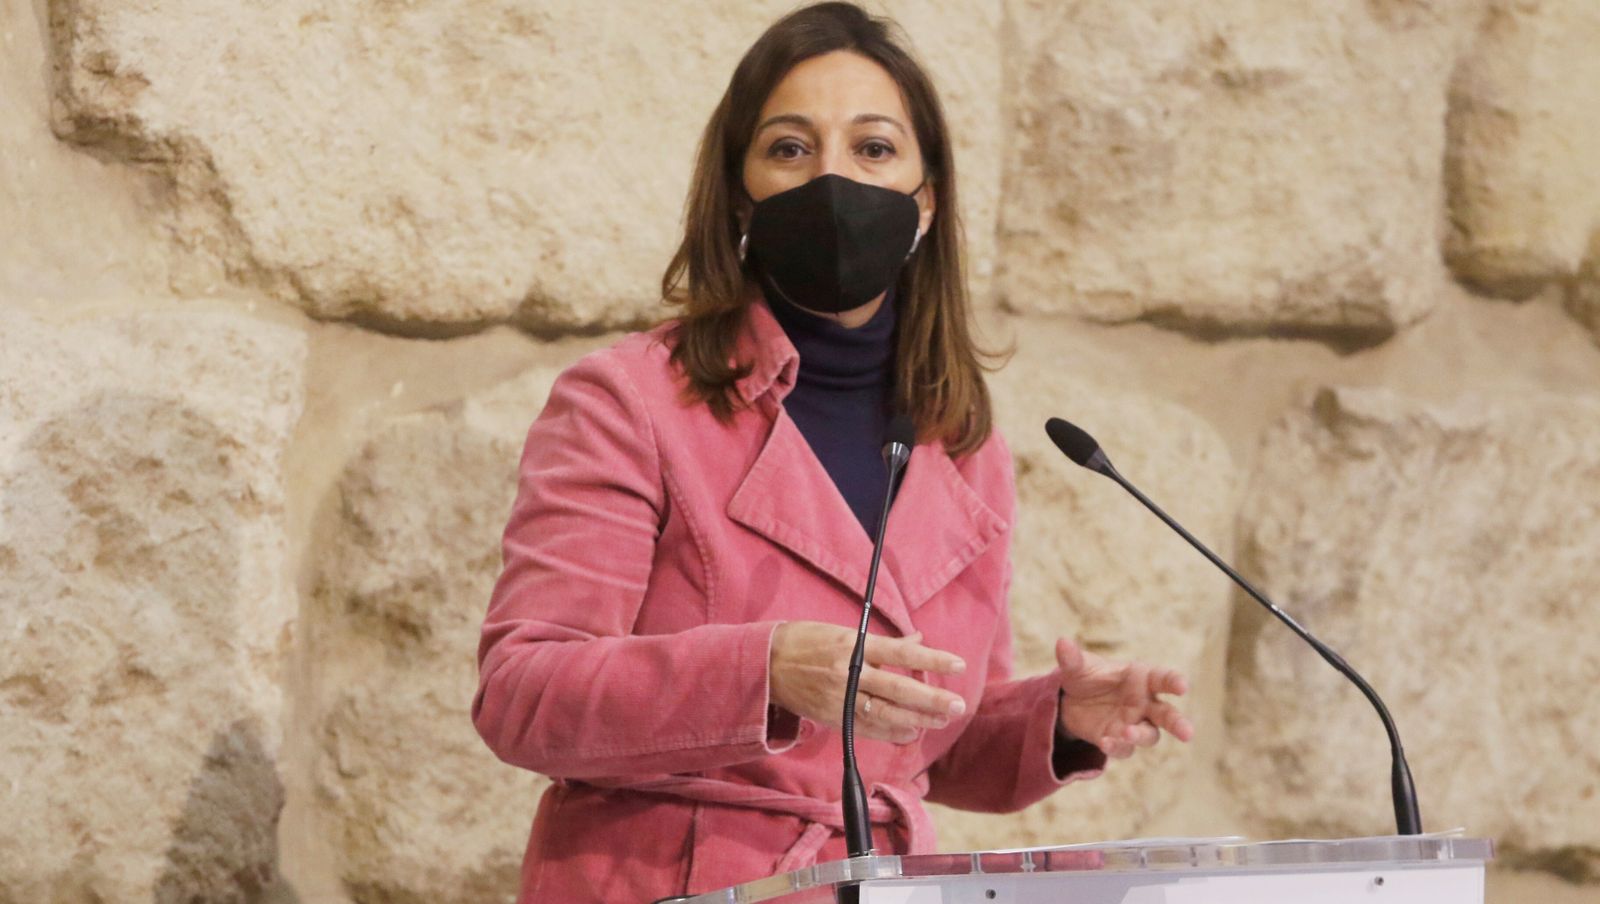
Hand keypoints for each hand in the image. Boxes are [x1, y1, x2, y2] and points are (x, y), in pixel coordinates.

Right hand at [769, 621, 966, 744]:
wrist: (765, 665)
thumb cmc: (805, 641)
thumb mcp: (842, 632)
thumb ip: (880, 643)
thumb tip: (917, 642)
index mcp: (853, 645)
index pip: (901, 654)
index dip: (932, 659)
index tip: (958, 665)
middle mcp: (849, 673)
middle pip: (898, 689)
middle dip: (930, 700)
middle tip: (958, 706)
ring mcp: (840, 698)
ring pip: (885, 713)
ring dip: (917, 719)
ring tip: (941, 720)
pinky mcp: (832, 717)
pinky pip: (867, 728)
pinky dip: (891, 732)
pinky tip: (911, 732)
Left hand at [1055, 637, 1193, 758]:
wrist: (1069, 701)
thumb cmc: (1085, 676)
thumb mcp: (1077, 666)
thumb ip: (1073, 658)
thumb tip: (1062, 643)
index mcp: (1141, 678)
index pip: (1163, 678)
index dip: (1174, 681)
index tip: (1182, 686)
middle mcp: (1144, 703)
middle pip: (1168, 715)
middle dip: (1178, 723)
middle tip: (1187, 733)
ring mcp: (1134, 724)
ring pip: (1150, 735)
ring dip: (1141, 736)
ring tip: (1127, 733)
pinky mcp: (1119, 740)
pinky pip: (1124, 748)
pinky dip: (1116, 747)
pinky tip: (1105, 742)